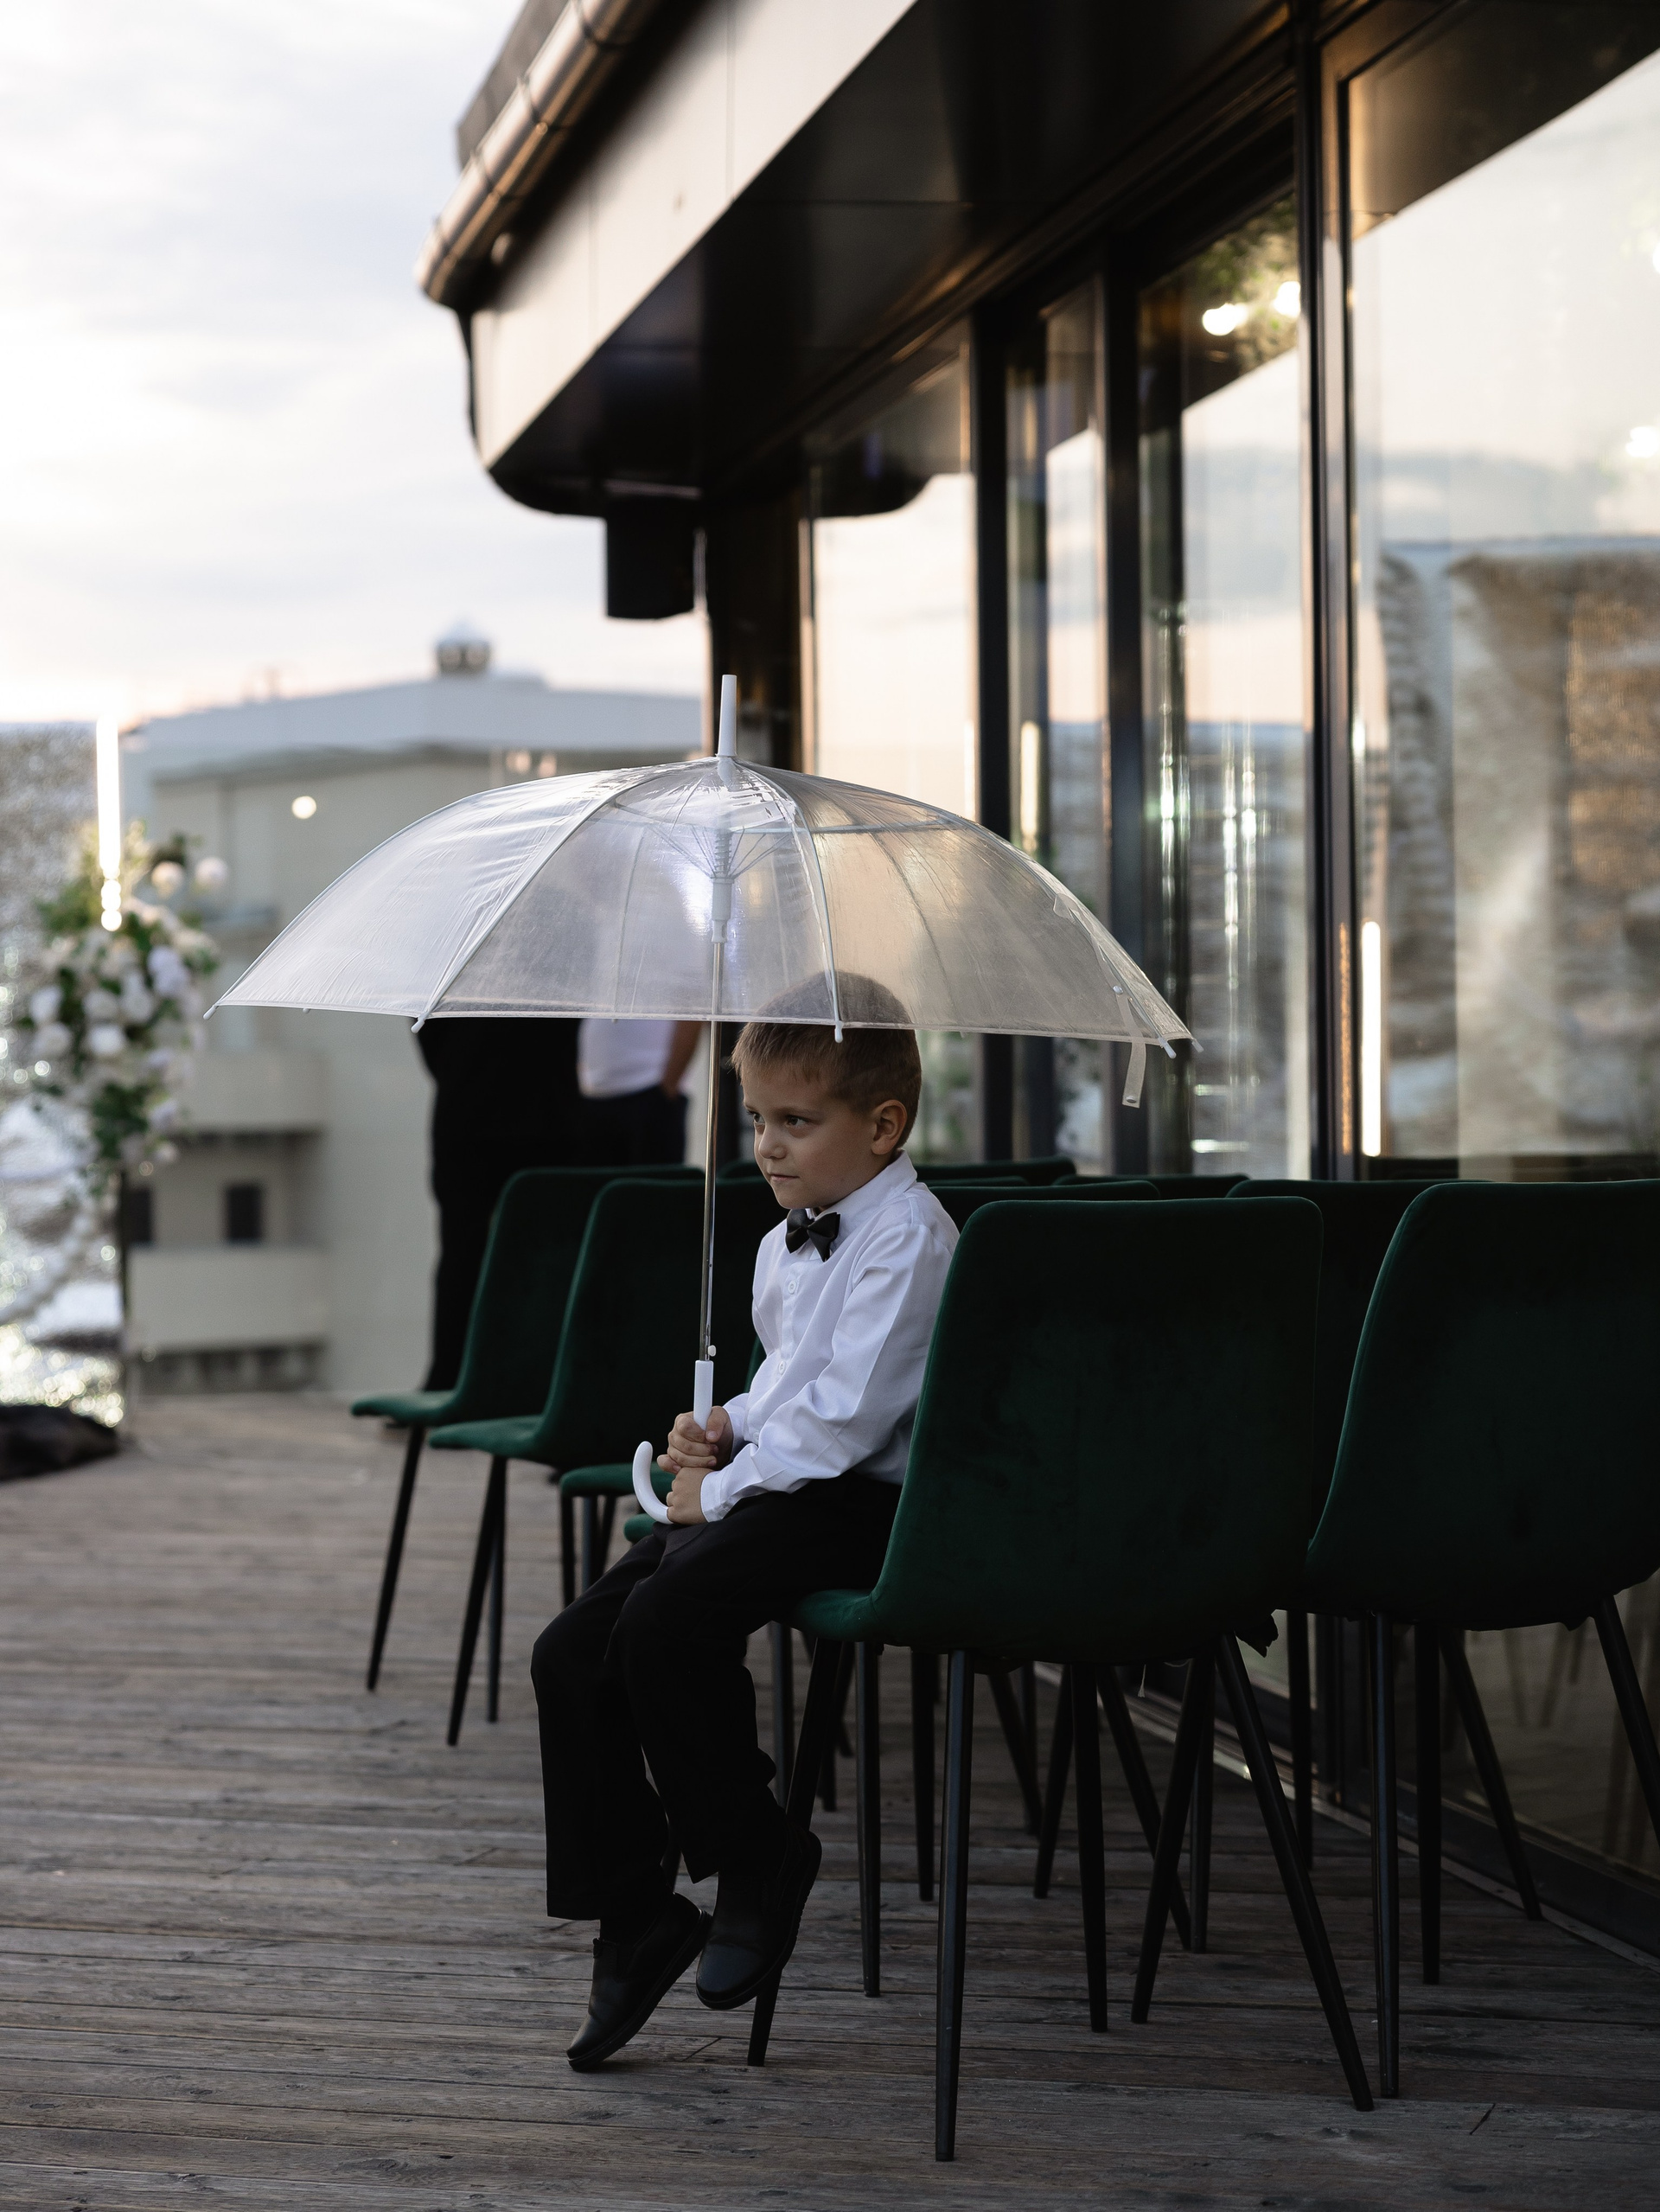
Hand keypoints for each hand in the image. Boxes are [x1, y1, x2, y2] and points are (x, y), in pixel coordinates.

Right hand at [657, 1406, 729, 1525]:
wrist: (726, 1448)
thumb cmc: (724, 1432)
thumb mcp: (725, 1421)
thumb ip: (717, 1422)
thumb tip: (709, 1434)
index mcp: (685, 1420)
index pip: (683, 1425)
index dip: (697, 1435)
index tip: (712, 1441)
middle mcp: (675, 1434)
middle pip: (678, 1445)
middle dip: (698, 1452)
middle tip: (715, 1455)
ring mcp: (674, 1450)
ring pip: (674, 1457)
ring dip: (693, 1463)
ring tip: (711, 1463)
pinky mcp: (675, 1465)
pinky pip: (666, 1466)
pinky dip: (674, 1469)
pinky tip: (685, 1472)